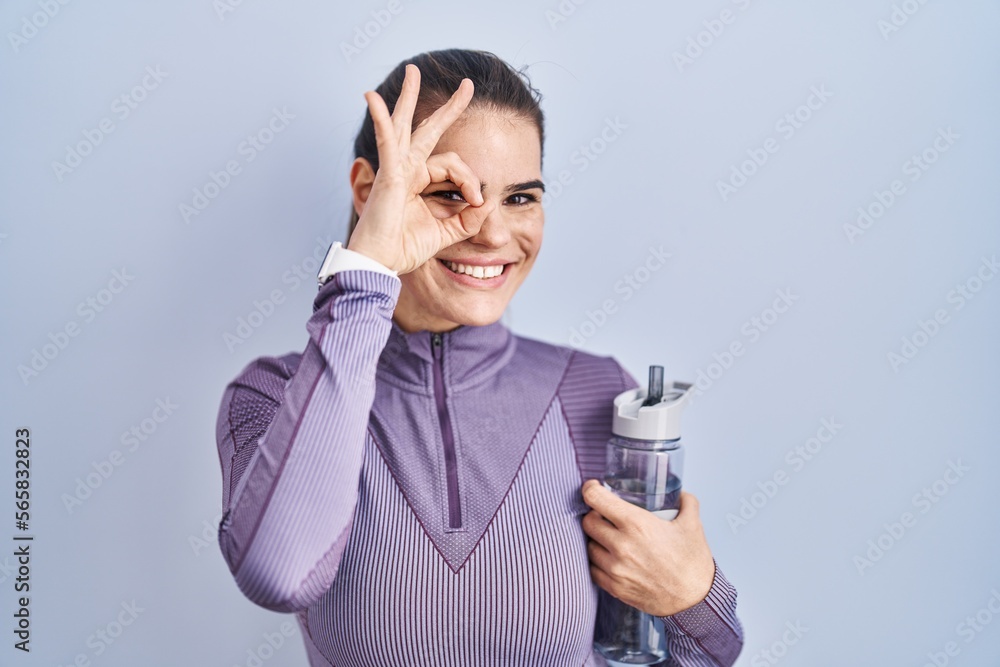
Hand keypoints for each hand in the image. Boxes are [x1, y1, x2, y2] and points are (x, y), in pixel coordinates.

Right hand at [348, 63, 496, 274]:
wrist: (380, 264)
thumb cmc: (404, 249)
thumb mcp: (447, 233)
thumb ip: (468, 219)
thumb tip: (488, 203)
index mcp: (420, 182)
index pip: (455, 166)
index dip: (471, 180)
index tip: (477, 203)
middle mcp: (408, 170)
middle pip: (428, 130)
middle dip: (449, 107)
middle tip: (467, 85)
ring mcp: (396, 169)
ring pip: (405, 125)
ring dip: (408, 96)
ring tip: (413, 70)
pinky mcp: (387, 175)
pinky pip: (386, 142)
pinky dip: (381, 120)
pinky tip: (372, 98)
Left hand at [581, 479, 715, 616]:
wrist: (696, 600)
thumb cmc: (693, 563)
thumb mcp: (693, 525)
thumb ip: (686, 503)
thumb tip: (680, 494)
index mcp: (637, 524)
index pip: (596, 500)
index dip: (591, 490)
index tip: (593, 488)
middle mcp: (621, 545)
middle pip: (588, 522)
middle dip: (594, 515)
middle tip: (604, 516)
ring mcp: (616, 568)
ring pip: (588, 546)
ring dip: (596, 540)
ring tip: (608, 538)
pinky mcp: (615, 588)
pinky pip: (593, 569)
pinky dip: (598, 562)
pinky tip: (610, 558)